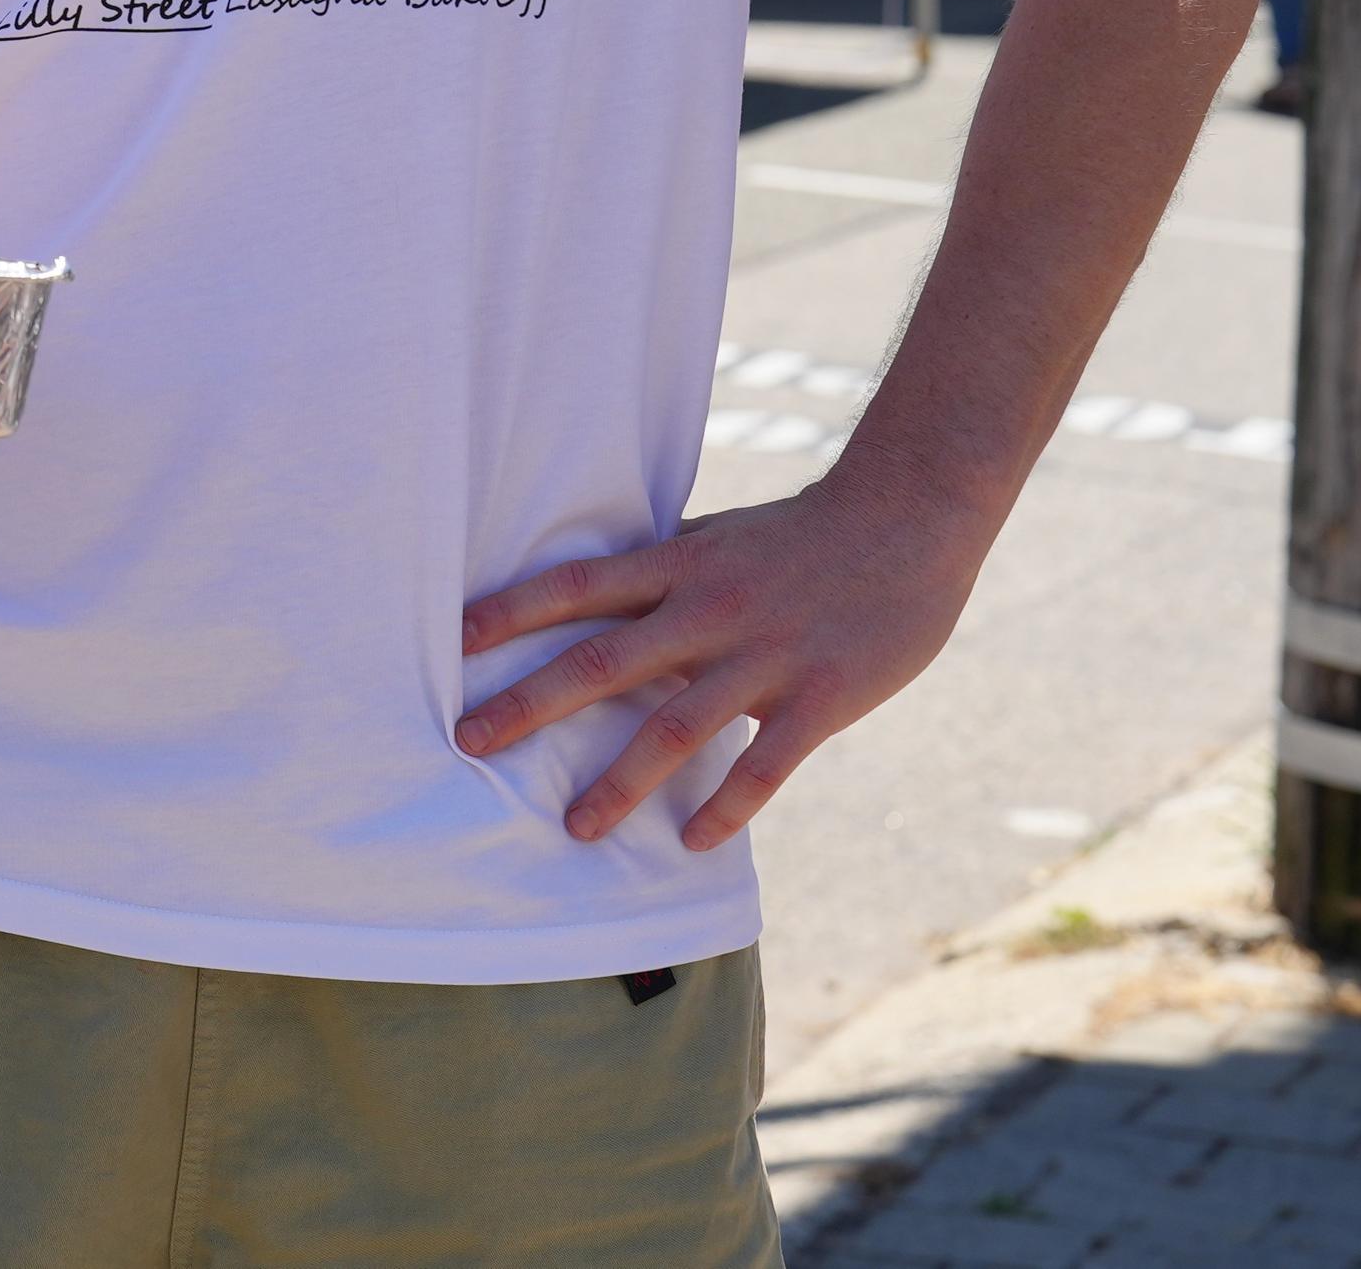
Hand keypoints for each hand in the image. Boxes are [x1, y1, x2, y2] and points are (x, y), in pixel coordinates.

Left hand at [453, 474, 985, 848]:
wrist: (908, 518)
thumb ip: (658, 573)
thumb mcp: (717, 539)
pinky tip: (690, 841)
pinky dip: (727, 805)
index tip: (451, 643)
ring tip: (574, 827)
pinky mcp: (822, 697)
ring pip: (676, 727)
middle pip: (602, 660)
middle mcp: (708, 609)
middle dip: (530, 703)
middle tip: (467, 741)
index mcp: (678, 566)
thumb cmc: (801, 534)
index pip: (576, 586)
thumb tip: (587, 593)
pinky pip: (765, 763)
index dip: (511, 611)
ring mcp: (765, 656)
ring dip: (620, 782)